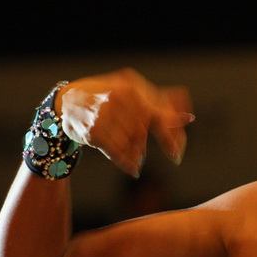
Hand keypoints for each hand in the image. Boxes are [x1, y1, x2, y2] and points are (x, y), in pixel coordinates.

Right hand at [57, 68, 193, 176]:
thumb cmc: (107, 95)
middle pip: (146, 132)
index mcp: (131, 88)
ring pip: (133, 143)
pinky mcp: (93, 132)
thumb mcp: (133, 92)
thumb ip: (160, 103)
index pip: (158, 115)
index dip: (171, 135)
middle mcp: (117, 100)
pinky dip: (127, 162)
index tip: (179, 152)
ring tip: (140, 155)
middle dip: (160, 144)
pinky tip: (133, 168)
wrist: (68, 101)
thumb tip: (188, 118)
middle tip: (174, 154)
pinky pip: (117, 153)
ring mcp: (103, 115)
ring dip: (140, 152)